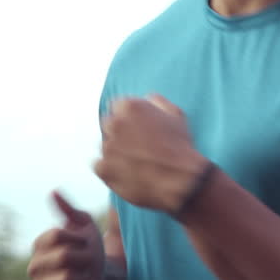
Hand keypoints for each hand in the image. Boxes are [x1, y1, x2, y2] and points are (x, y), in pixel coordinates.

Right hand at [27, 191, 104, 279]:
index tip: (85, 242)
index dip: (78, 238)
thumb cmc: (90, 252)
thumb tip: (53, 191)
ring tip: (86, 278)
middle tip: (88, 262)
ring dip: (86, 277)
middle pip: (63, 256)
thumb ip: (69, 210)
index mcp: (40, 246)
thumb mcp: (85, 228)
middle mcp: (34, 268)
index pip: (55, 235)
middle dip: (84, 258)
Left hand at [94, 94, 209, 213]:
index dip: (128, 117)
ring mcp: (107, 146)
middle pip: (109, 124)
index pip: (117, 106)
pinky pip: (100, 166)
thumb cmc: (180, 147)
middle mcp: (115, 123)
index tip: (136, 127)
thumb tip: (147, 98)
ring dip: (116, 151)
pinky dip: (110, 169)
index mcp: (131, 107)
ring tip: (136, 162)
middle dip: (120, 133)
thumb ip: (158, 102)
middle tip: (137, 146)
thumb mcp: (176, 115)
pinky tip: (127, 172)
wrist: (179, 180)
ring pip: (105, 146)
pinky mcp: (103, 168)